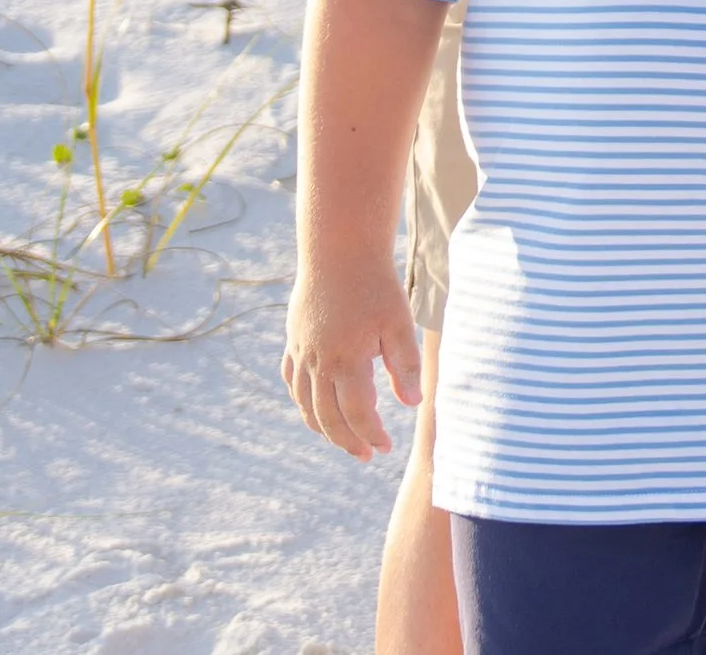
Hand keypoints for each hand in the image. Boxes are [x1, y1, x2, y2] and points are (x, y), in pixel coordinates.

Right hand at [284, 249, 421, 459]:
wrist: (340, 249)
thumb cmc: (376, 284)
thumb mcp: (399, 321)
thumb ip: (405, 364)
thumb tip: (412, 404)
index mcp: (346, 361)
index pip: (357, 414)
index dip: (372, 435)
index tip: (385, 448)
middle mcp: (318, 364)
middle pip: (327, 418)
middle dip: (347, 441)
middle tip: (366, 455)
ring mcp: (301, 353)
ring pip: (306, 405)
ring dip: (323, 428)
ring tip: (342, 440)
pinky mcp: (294, 341)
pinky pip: (293, 383)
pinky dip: (302, 403)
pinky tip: (315, 409)